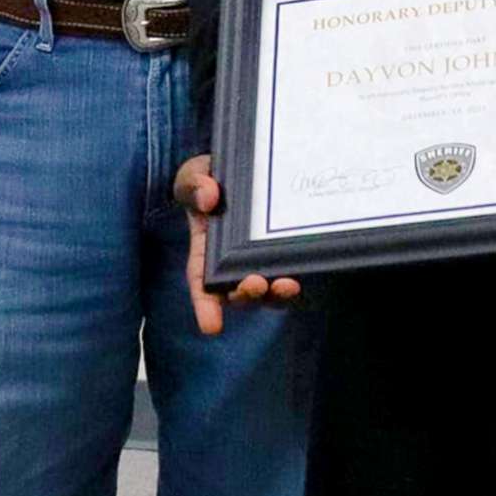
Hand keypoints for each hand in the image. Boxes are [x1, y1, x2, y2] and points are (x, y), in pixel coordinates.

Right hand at [174, 154, 298, 334]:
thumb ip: (195, 185)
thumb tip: (210, 197)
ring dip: (276, 294)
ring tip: (286, 285)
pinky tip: (302, 272)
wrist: (240, 168)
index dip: (206, 308)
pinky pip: (289, 271)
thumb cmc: (209, 178)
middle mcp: (232, 264)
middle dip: (246, 296)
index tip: (211, 327)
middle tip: (255, 283)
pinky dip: (295, 277)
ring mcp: (259, 260)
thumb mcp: (193, 175)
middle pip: (238, 293)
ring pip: (267, 290)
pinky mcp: (282, 251)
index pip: (202, 285)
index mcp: (204, 251)